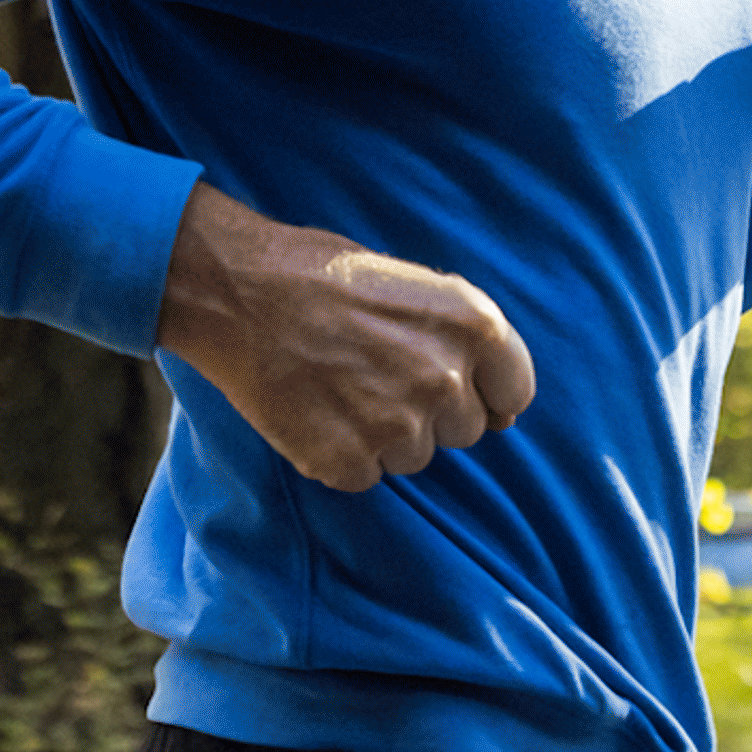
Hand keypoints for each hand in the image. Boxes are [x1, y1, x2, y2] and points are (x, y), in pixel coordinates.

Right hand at [153, 184, 537, 492]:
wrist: (237, 292)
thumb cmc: (321, 276)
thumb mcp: (413, 286)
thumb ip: (462, 344)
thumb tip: (505, 416)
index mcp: (474, 324)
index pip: (514, 392)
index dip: (483, 392)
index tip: (448, 384)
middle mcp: (445, 378)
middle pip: (464, 430)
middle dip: (428, 412)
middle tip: (372, 373)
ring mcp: (398, 424)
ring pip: (415, 457)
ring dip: (384, 434)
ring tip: (338, 386)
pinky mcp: (349, 461)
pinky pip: (365, 475)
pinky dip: (340, 452)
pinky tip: (313, 409)